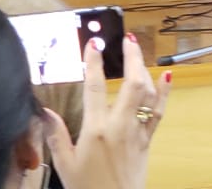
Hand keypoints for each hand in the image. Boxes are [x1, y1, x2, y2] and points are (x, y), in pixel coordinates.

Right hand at [46, 35, 171, 188]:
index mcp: (96, 130)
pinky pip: (159, 111)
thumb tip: (45, 111)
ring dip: (144, 70)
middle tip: (127, 38)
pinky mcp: (148, 139)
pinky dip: (164, 92)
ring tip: (137, 53)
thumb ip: (56, 135)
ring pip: (147, 93)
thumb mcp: (64, 164)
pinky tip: (166, 75)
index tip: (94, 44)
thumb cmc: (87, 188)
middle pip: (131, 83)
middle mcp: (120, 126)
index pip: (95, 89)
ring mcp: (137, 131)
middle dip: (131, 58)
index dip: (95, 63)